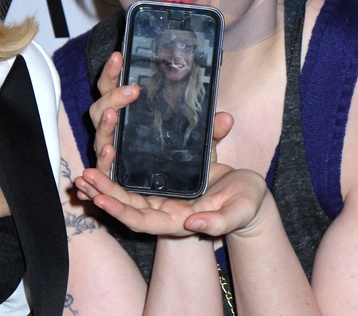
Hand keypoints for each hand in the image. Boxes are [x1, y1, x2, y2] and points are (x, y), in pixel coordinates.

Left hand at [75, 162, 268, 239]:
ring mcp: (164, 198)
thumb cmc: (247, 204)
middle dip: (104, 194)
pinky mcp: (167, 184)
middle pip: (128, 207)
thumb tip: (194, 222)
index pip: (142, 221)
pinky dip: (121, 173)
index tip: (100, 198)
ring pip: (129, 194)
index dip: (121, 211)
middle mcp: (166, 212)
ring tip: (83, 174)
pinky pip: (138, 180)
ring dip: (106, 185)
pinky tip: (107, 159)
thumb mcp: (239, 211)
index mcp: (179, 221)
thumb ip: (219, 221)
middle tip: (83, 177)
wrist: (248, 196)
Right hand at [89, 51, 233, 175]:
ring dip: (105, 124)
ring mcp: (112, 152)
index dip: (113, 72)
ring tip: (113, 114)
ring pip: (100, 133)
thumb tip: (225, 118)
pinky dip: (103, 159)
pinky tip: (111, 151)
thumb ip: (211, 132)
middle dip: (112, 94)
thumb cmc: (182, 162)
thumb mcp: (200, 146)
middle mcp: (117, 131)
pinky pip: (102, 167)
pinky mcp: (114, 177)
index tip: (120, 55)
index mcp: (131, 115)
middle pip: (101, 106)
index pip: (115, 88)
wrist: (181, 199)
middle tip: (132, 89)